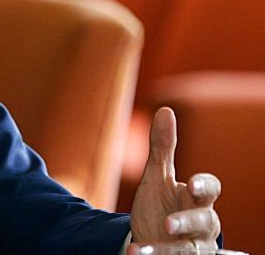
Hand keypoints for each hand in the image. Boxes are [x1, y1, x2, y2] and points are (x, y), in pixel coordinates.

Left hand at [128, 107, 220, 253]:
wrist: (154, 237)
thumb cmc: (161, 205)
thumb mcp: (157, 177)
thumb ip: (162, 148)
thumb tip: (165, 110)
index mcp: (196, 199)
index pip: (210, 190)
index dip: (203, 187)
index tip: (191, 185)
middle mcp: (202, 226)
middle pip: (206, 223)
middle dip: (188, 222)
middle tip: (167, 223)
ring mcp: (194, 247)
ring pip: (190, 250)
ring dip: (167, 250)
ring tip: (140, 248)